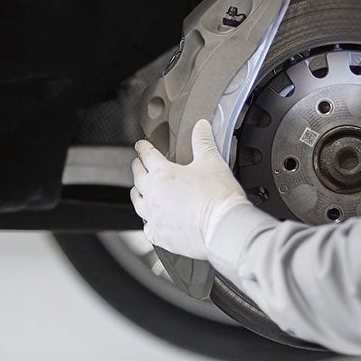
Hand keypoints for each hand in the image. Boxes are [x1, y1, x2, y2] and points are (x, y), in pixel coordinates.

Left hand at [130, 119, 249, 259]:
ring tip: (140, 190)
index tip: (141, 145)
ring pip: (137, 201)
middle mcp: (153, 194)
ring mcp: (154, 216)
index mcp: (163, 173)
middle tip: (139, 163)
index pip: (147, 154)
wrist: (223, 227)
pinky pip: (146, 226)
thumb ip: (203, 141)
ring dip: (137, 192)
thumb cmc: (218, 196)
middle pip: (137, 176)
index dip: (143, 147)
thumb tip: (201, 126)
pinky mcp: (159, 234)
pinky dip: (148, 220)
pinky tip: (152, 219)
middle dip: (138, 166)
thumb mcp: (212, 161)